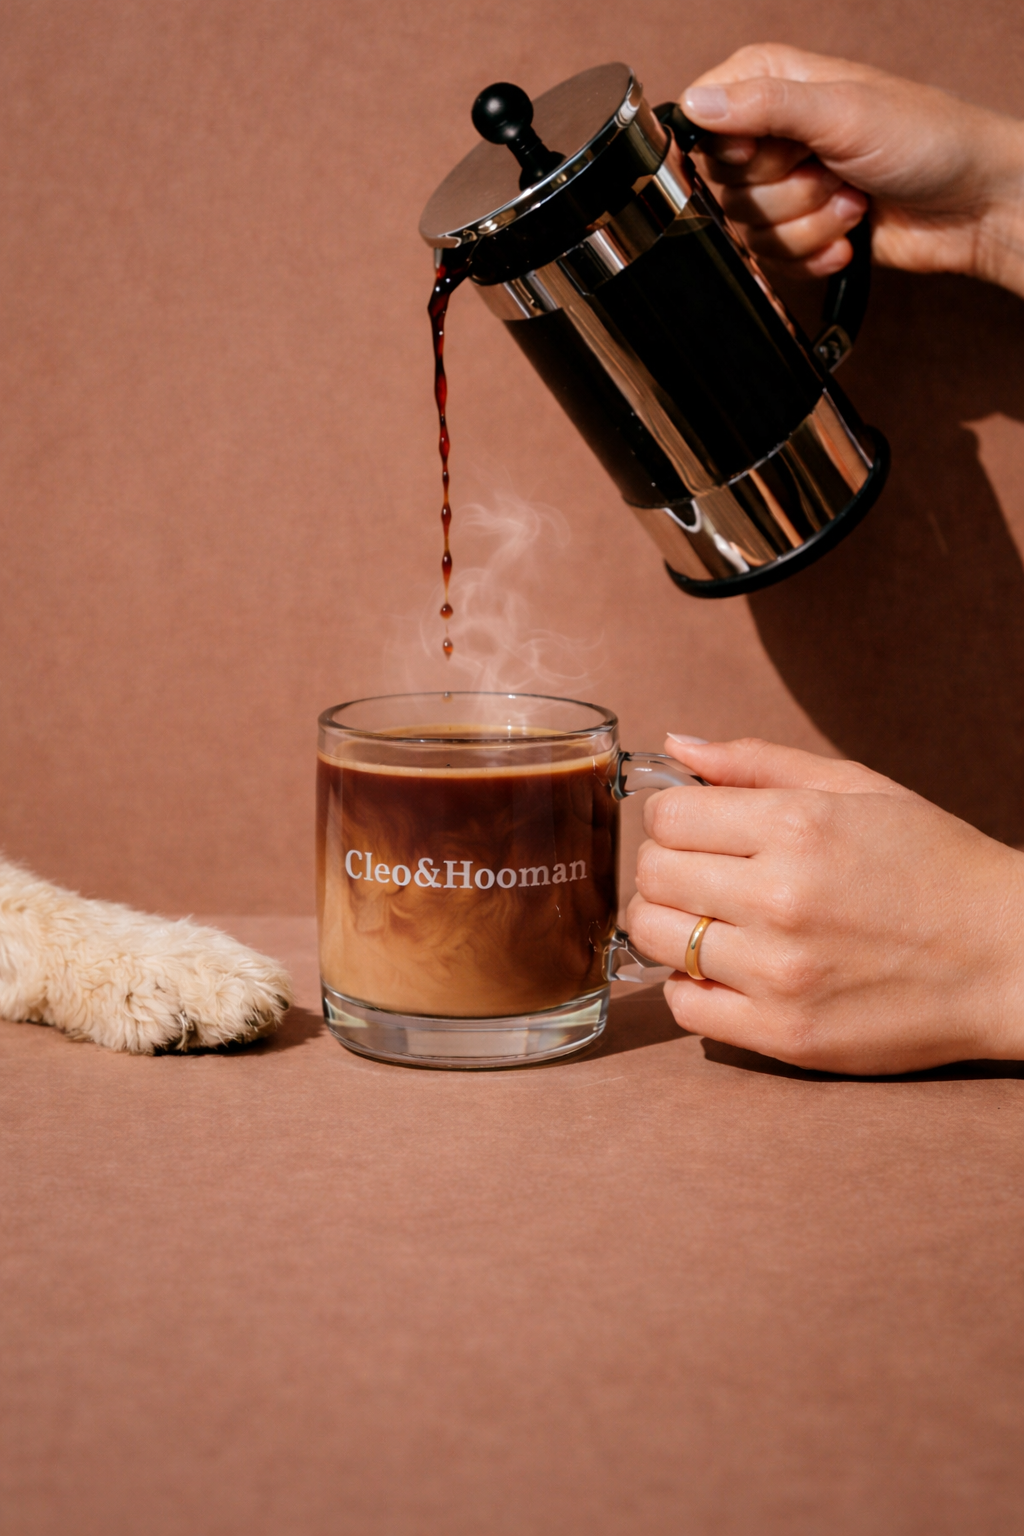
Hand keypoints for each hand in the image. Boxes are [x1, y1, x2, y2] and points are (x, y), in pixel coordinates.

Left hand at [626, 736, 1023, 1074]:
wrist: (1010, 959)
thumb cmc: (935, 866)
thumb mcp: (859, 789)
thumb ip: (758, 762)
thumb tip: (676, 746)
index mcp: (798, 826)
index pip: (667, 815)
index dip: (673, 816)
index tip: (698, 828)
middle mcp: (781, 898)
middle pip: (652, 874)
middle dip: (667, 867)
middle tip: (705, 874)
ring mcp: (780, 972)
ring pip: (654, 937)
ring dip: (669, 924)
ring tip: (714, 921)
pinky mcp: (784, 1033)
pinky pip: (683, 1005)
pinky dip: (691, 985)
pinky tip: (729, 969)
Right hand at [680, 44, 1023, 296]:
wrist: (971, 205)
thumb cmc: (925, 139)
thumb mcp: (841, 112)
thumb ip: (765, 106)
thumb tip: (696, 107)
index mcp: (774, 83)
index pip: (702, 118)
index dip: (731, 148)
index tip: (772, 151)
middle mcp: (772, 133)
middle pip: (724, 186)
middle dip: (785, 192)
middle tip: (832, 170)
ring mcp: (785, 187)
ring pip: (750, 230)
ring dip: (809, 225)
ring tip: (852, 198)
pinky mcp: (799, 232)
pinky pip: (772, 261)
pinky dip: (815, 253)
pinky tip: (851, 231)